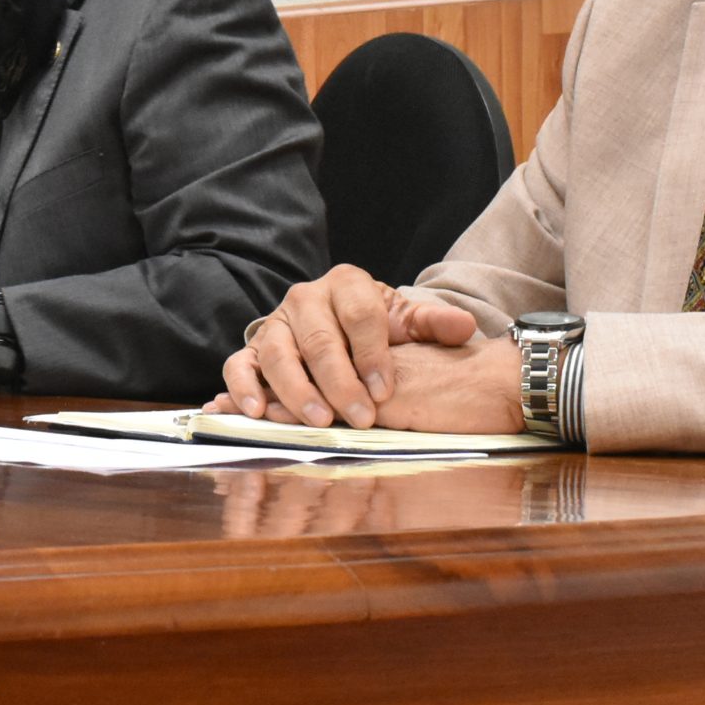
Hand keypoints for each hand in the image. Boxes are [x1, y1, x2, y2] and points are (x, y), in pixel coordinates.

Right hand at [211, 263, 482, 427]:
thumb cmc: (375, 329)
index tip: (385, 391)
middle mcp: (306, 298)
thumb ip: (432, 324)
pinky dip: (243, 387)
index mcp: (347, 284)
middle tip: (360, 417)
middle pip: (319, 340)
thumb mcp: (406, 322)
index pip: (360, 316)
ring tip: (319, 421)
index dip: (372, 355)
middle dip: (340, 382)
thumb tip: (464, 326)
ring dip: (297, 391)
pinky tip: (257, 411)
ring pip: (279, 354)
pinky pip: (240, 365)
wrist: (339, 326)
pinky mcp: (253, 348)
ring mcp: (275, 323)